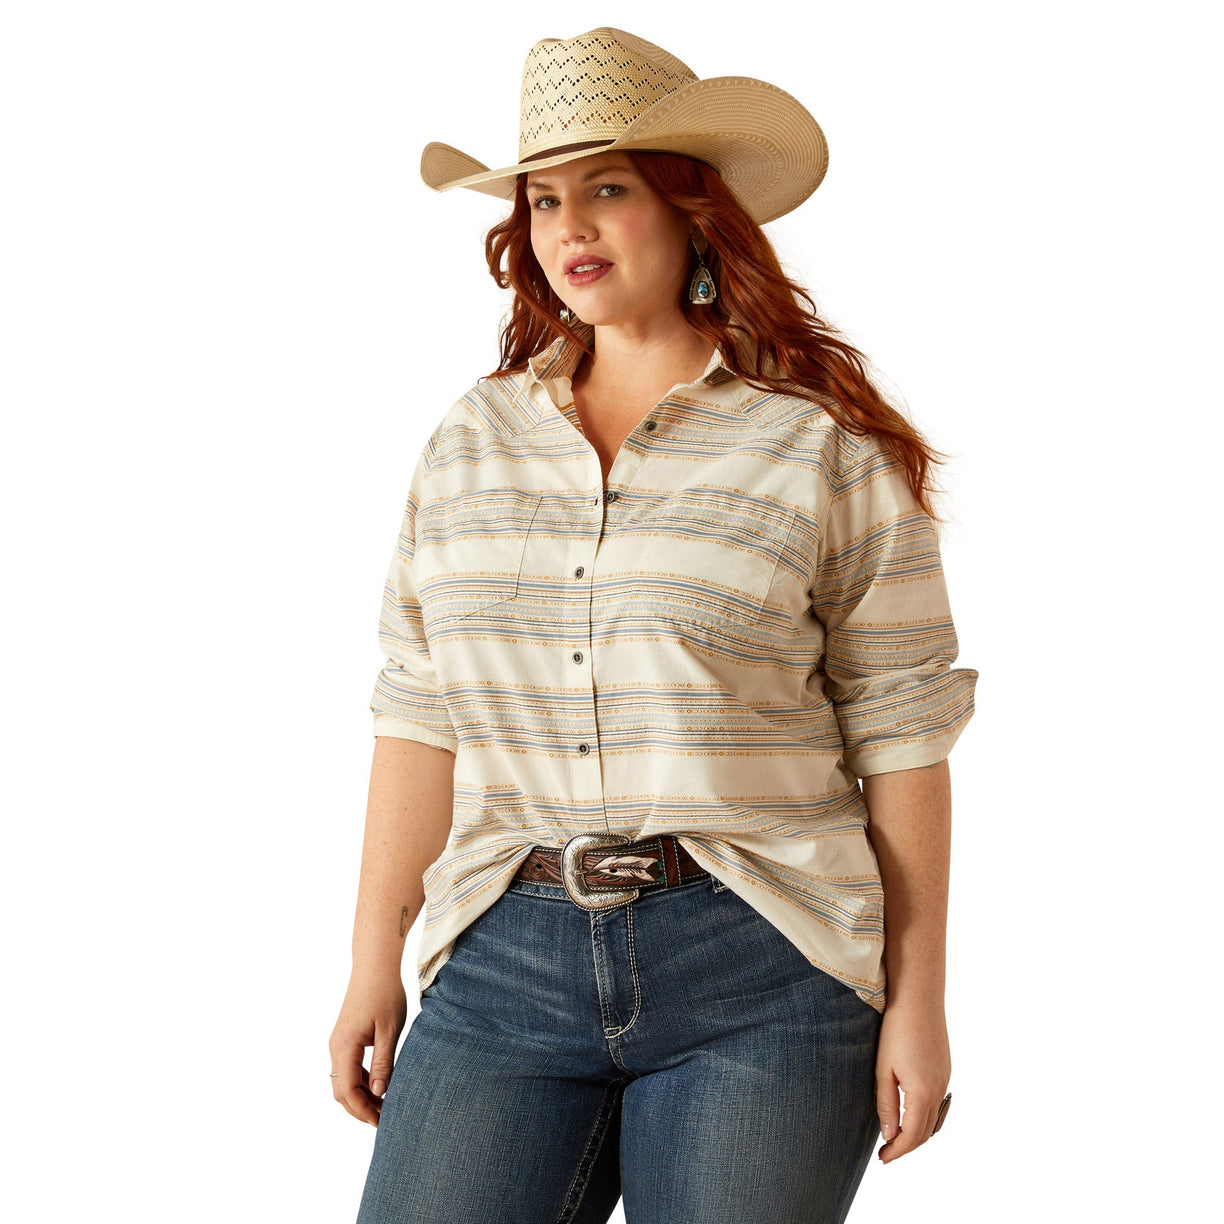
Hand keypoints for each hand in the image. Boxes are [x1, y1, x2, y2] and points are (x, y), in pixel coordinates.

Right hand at [328, 971, 407, 1125]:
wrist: (374, 965)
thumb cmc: (385, 993)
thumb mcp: (389, 1030)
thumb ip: (383, 1062)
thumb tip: (379, 1093)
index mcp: (344, 1046)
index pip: (347, 1091)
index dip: (363, 1110)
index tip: (381, 1122)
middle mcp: (336, 1047)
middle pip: (341, 1091)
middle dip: (360, 1109)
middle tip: (384, 1121)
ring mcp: (338, 1042)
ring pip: (343, 1081)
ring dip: (360, 1097)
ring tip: (383, 1107)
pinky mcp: (344, 1038)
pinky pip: (347, 1069)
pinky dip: (359, 1082)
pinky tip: (378, 1086)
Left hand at [874, 1000, 950, 1163]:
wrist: (919, 998)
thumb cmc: (896, 1030)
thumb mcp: (884, 1069)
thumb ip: (887, 1105)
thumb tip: (889, 1135)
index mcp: (923, 1093)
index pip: (912, 1136)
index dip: (897, 1151)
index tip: (882, 1159)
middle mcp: (940, 1090)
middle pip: (926, 1133)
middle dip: (907, 1146)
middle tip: (886, 1153)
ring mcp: (945, 1079)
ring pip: (935, 1120)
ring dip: (918, 1134)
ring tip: (897, 1138)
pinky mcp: (945, 1069)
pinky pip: (939, 1104)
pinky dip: (927, 1118)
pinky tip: (913, 1115)